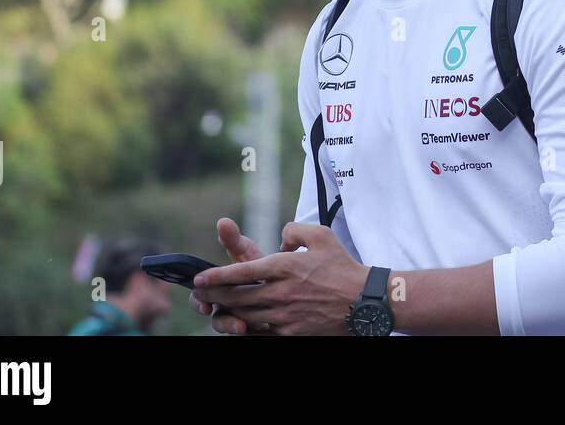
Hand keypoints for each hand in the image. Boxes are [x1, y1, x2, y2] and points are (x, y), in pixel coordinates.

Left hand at [191, 222, 371, 335]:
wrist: (364, 301)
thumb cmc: (343, 267)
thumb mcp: (322, 236)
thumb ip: (295, 231)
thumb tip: (280, 239)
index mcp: (286, 266)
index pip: (241, 272)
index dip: (216, 276)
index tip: (200, 277)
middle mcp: (281, 292)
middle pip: (236, 297)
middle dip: (213, 295)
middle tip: (200, 293)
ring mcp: (285, 315)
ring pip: (245, 316)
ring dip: (226, 311)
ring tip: (216, 306)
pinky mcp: (291, 332)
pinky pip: (260, 332)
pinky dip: (247, 327)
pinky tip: (241, 323)